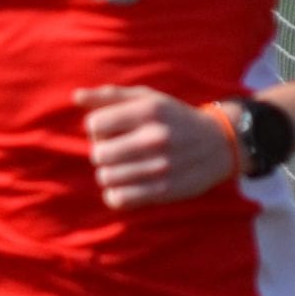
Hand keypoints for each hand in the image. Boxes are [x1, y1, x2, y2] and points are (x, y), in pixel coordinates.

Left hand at [74, 85, 236, 209]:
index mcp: (149, 110)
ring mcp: (160, 166)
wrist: (219, 144)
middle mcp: (155, 137)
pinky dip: (115, 195)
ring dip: (108, 174)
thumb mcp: (147, 98)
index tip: (110, 130)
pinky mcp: (164, 190)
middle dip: (102, 153)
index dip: (96, 129)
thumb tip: (75, 96)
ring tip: (122, 168)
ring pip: (105, 178)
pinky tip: (126, 186)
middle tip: (116, 151)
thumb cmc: (173, 117)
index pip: (94, 124)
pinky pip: (119, 199)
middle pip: (97, 154)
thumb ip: (110, 96)